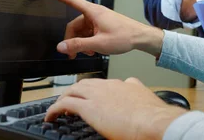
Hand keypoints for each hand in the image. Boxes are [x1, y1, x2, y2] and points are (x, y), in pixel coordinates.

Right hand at [41, 0, 163, 58]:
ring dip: (81, 42)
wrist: (141, 37)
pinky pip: (89, 32)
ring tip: (88, 52)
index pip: (71, 0)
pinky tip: (93, 50)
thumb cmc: (125, 37)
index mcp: (93, 12)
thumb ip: (78, 45)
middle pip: (74, 25)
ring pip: (81, 30)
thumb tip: (61, 47)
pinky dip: (88, 41)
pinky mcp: (103, 25)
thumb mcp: (98, 44)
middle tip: (71, 54)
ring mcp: (99, 19)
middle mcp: (95, 13)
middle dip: (71, 39)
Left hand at [45, 78, 186, 139]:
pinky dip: (54, 109)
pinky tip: (51, 116)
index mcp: (124, 85)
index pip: (103, 84)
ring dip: (63, 99)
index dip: (94, 91)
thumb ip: (137, 90)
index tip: (92, 99)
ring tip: (58, 108)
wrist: (152, 120)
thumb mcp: (145, 96)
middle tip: (69, 102)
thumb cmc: (152, 114)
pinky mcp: (88, 107)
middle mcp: (108, 86)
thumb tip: (134, 88)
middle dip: (75, 92)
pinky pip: (64, 104)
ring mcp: (97, 95)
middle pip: (85, 84)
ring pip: (72, 90)